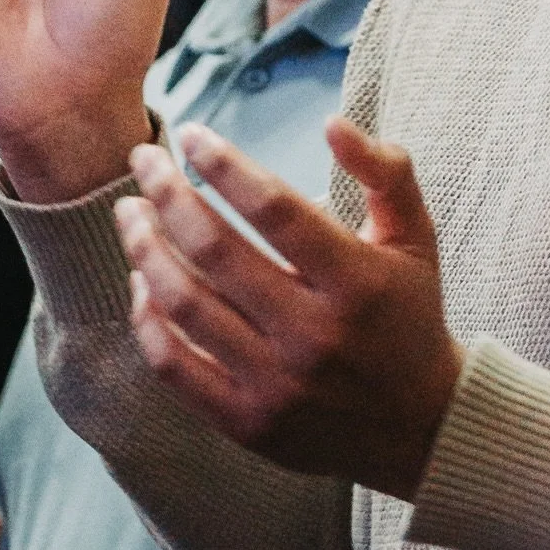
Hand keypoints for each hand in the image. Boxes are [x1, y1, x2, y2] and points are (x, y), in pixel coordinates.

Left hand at [115, 117, 464, 499]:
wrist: (419, 426)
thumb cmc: (408, 312)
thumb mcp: (415, 234)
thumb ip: (385, 170)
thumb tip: (331, 123)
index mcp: (357, 281)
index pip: (274, 207)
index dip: (224, 164)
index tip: (190, 134)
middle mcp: (314, 335)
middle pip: (215, 250)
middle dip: (167, 193)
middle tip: (144, 158)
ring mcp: (277, 385)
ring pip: (184, 305)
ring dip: (145, 248)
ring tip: (130, 212)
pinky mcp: (248, 424)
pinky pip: (174, 367)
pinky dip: (147, 319)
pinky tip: (141, 282)